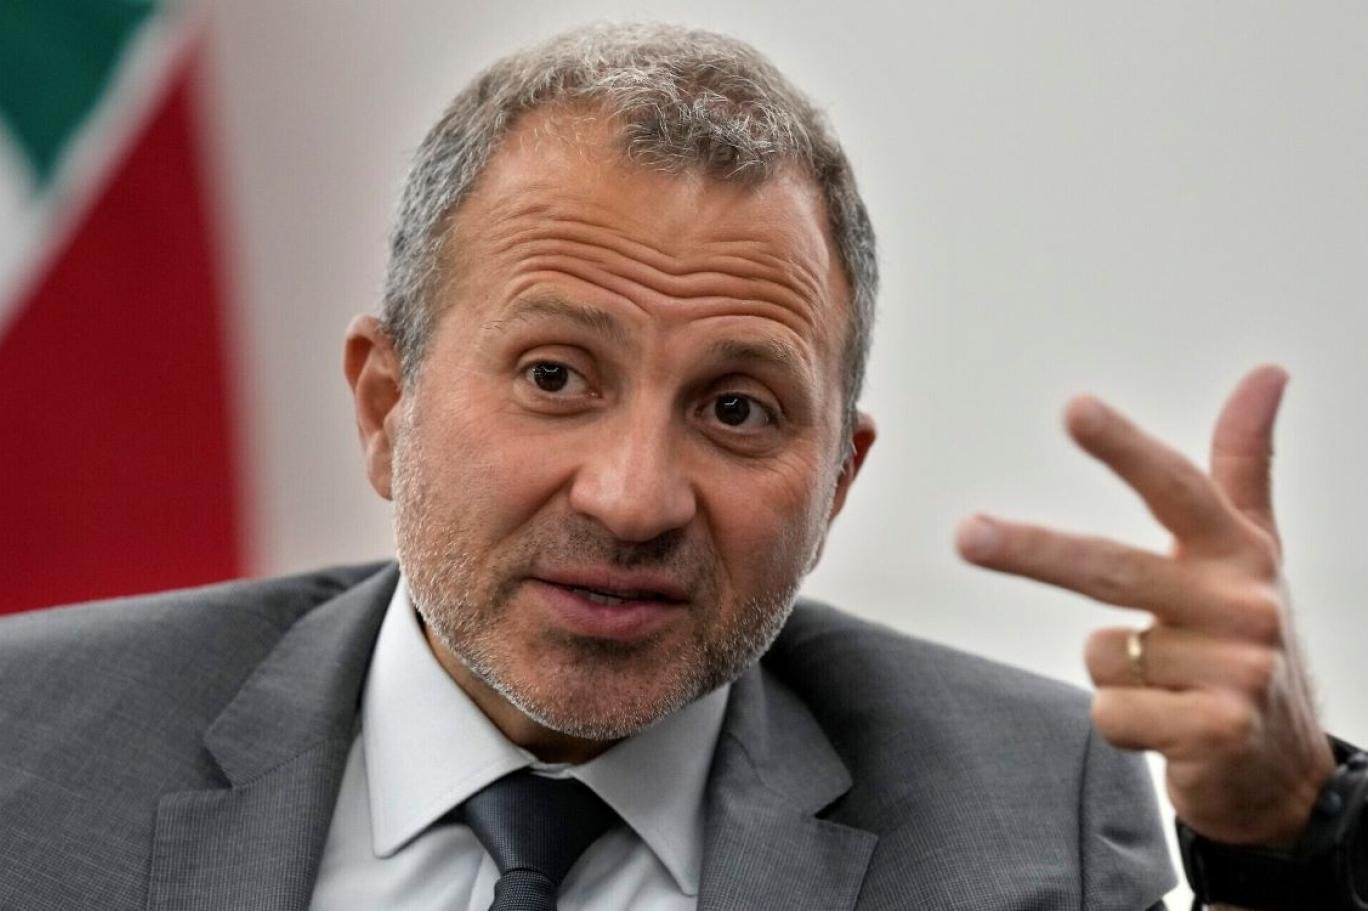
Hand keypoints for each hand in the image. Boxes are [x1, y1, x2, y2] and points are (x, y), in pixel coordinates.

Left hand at [955, 365, 1335, 846]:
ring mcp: (1237, 671)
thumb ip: (1244, 462)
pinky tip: (1166, 725)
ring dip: (1113, 673)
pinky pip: (1111, 713)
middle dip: (1033, 550)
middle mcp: (1244, 605)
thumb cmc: (1243, 637)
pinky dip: (1121, 723)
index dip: (1124, 449)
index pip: (1177, 488)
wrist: (1281, 763)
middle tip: (967, 533)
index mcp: (1239, 552)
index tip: (1075, 407)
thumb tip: (1267, 372)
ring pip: (1102, 654)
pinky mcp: (1218, 731)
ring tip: (1165, 683)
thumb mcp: (1252, 550)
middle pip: (1112, 569)